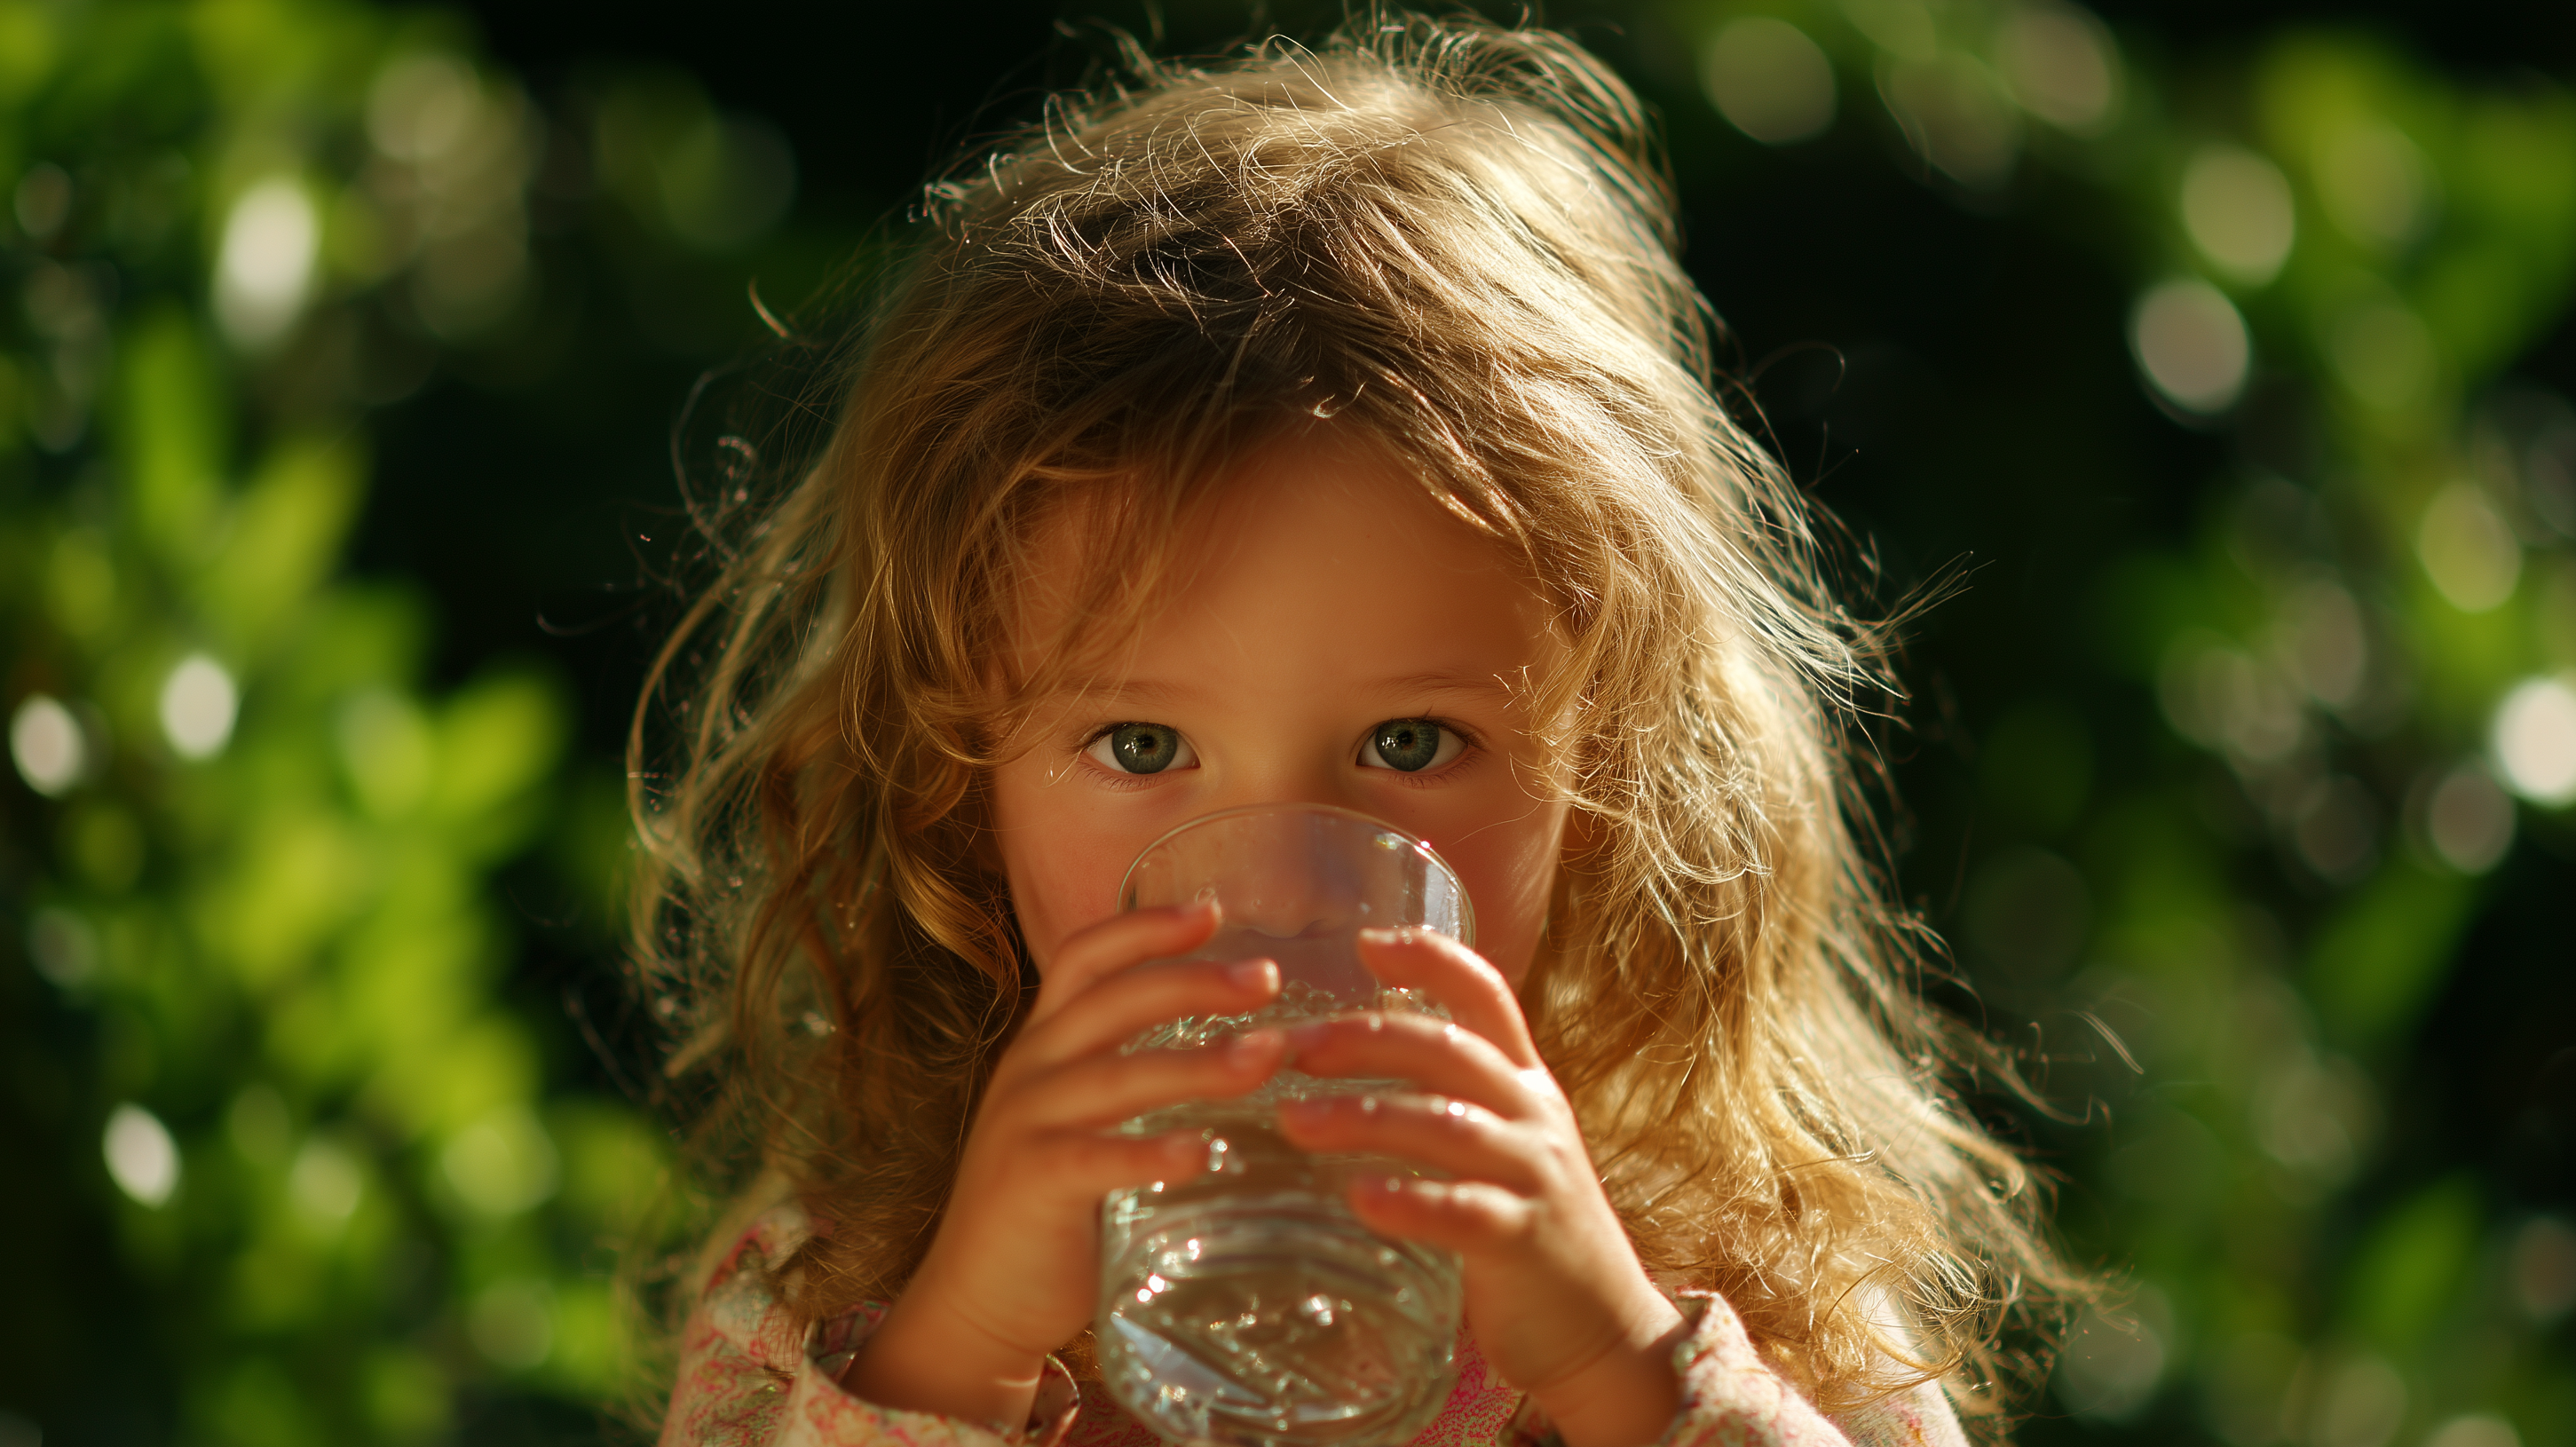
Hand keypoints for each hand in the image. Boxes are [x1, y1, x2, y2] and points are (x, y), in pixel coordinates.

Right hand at [843, 901, 1287, 1422]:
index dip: (1144, 927)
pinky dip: (1149, 1153)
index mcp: (1046, 1045)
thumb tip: (1245, 1052)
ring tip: (1264, 1058)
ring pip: (1114, 1075)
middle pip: (1111, 1000)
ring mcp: (1024, 1125)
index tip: (1211, 910)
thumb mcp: (1088, 1121)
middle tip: (1267, 979)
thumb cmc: (1056, 1207)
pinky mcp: (1029, 1184)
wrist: (979, 1298)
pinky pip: (1093, 1158)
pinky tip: (1204, 1154)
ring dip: (1195, 1064)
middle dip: (1193, 981)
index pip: (1084, 957)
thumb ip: (1137, 1082)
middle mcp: (1030, 1071)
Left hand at [1277, 927, 1688, 1446]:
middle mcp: (1535, 1116)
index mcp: (1525, 1084)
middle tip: (1291, 1048)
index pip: (1486, 994)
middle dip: (1364, 1038)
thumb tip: (1333, 1074)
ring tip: (1294, 1121)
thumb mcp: (1498, 1148)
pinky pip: (1464, 1210)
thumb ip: (1442, 1105)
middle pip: (1449, 1048)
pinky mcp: (1527, 1241)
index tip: (1366, 942)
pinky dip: (1410, 1200)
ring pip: (1447, 1123)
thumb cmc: (1525, 1233)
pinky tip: (1359, 1197)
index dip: (1432, 958)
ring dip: (1364, 1115)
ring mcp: (1536, 1176)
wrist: (1604, 1332)